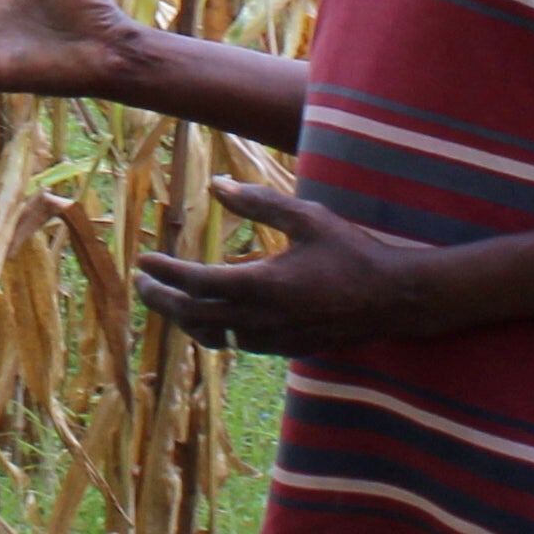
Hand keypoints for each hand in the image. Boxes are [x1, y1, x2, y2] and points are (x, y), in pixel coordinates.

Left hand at [135, 180, 440, 358]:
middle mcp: (260, 318)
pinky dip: (212, 330)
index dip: (165, 273)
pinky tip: (209, 315)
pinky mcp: (283, 349)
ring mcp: (271, 339)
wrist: (392, 299)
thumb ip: (259, 202)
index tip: (145, 260)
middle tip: (141, 284)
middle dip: (161, 300)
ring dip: (184, 319)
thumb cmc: (351, 252)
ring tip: (167, 300)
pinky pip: (235, 344)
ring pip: (211, 336)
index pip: (196, 284)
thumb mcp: (307, 217)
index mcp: (263, 284)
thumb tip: (218, 184)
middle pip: (193, 316)